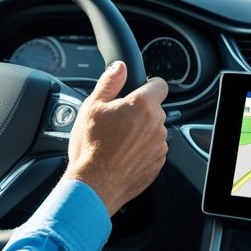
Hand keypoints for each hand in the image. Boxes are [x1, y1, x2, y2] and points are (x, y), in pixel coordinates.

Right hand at [63, 61, 168, 214]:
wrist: (95, 183)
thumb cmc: (91, 147)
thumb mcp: (92, 106)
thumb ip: (109, 82)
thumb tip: (119, 67)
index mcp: (142, 105)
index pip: (159, 85)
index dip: (147, 85)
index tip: (137, 91)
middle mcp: (156, 124)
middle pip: (154, 109)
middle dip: (139, 111)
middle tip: (116, 120)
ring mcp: (159, 145)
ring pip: (153, 130)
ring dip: (140, 132)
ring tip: (116, 141)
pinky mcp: (158, 163)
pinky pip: (152, 149)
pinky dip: (141, 150)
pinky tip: (121, 155)